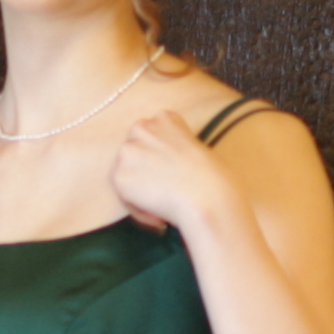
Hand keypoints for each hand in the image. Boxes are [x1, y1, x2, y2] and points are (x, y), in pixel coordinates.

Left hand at [109, 109, 245, 237]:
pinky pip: (124, 196)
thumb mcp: (198, 148)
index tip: (170, 171)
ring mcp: (127, 151)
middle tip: (162, 189)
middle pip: (135, 150)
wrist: (206, 197)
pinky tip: (157, 216)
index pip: (152, 133)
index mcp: (165, 118)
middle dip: (144, 169)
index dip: (160, 155)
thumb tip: (166, 167)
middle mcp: (142, 128)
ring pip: (127, 173)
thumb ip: (176, 149)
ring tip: (162, 206)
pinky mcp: (119, 176)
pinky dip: (138, 209)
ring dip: (140, 190)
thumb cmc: (214, 178)